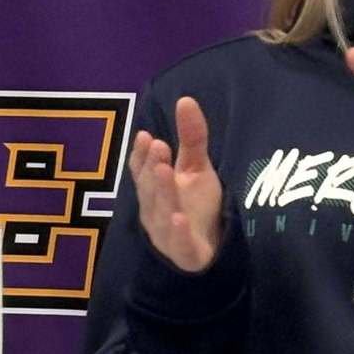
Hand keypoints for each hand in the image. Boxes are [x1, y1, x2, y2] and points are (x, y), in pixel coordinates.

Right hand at [128, 96, 222, 271]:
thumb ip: (191, 137)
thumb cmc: (196, 204)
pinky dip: (178, 234)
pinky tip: (180, 219)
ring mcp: (167, 234)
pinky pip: (180, 245)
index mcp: (153, 189)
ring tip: (164, 171)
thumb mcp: (196, 166)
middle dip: (152, 167)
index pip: (142, 170)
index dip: (142, 155)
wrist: (211, 248)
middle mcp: (154, 210)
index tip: (147, 136)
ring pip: (162, 213)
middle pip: (150, 188)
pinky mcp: (186, 254)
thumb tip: (185, 98)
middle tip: (158, 145)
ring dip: (162, 193)